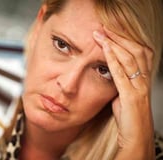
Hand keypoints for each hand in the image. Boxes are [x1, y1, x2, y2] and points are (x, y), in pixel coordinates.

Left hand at [93, 28, 154, 158]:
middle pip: (136, 51)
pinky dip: (113, 59)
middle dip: (119, 37)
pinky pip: (122, 74)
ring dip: (114, 44)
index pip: (139, 52)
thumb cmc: (129, 119)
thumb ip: (119, 82)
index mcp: (142, 80)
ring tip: (101, 34)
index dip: (126, 40)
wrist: (136, 138)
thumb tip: (109, 71)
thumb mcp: (123, 96)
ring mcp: (139, 88)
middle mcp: (143, 81)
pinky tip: (105, 49)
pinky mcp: (131, 97)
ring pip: (129, 59)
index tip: (111, 31)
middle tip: (104, 28)